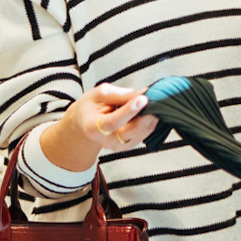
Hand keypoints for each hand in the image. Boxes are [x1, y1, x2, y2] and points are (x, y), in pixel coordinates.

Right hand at [44, 83, 159, 170]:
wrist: (85, 123)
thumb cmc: (90, 107)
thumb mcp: (99, 94)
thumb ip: (119, 94)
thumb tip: (141, 93)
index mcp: (93, 128)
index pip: (114, 121)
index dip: (129, 110)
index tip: (143, 98)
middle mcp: (107, 141)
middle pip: (132, 130)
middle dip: (147, 112)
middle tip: (155, 96)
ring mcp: (119, 146)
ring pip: (142, 132)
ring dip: (151, 115)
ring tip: (153, 100)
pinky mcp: (129, 146)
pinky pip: (145, 134)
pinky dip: (150, 121)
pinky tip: (150, 110)